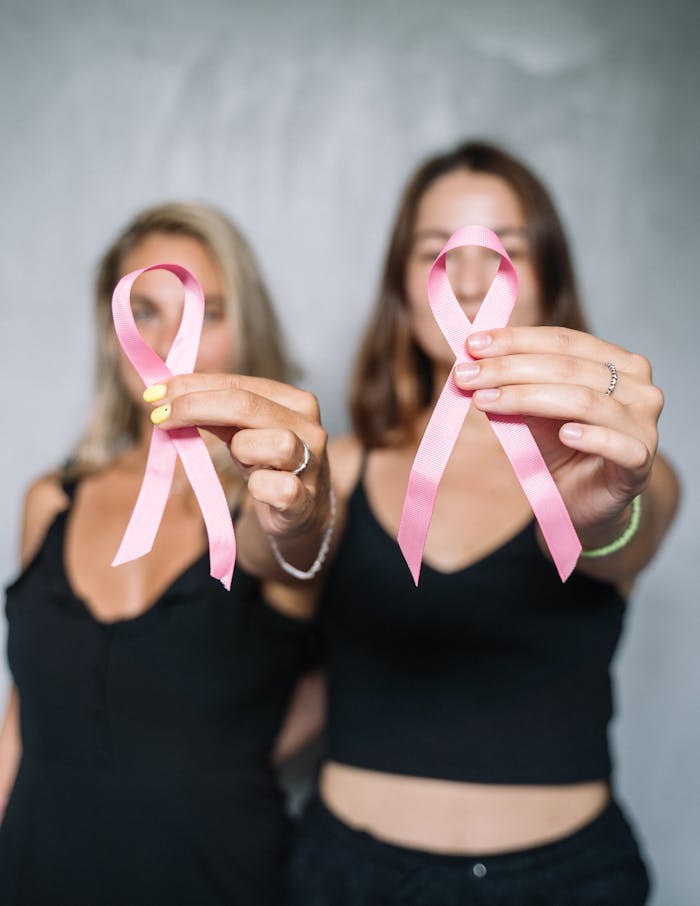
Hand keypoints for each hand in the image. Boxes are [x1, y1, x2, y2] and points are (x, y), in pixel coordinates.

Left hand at [144, 374, 329, 540]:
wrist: (299, 512)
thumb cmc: (266, 466)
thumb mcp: (241, 432)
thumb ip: (212, 411)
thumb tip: (163, 394)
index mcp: (295, 401)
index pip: (238, 383)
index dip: (192, 386)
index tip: (155, 393)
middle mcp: (309, 427)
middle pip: (247, 405)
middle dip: (196, 407)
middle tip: (160, 416)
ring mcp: (313, 463)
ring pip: (274, 443)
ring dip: (243, 450)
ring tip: (241, 460)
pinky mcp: (307, 500)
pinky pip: (281, 488)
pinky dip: (261, 487)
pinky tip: (257, 488)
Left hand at [453, 326, 663, 543]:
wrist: (583, 502)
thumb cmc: (561, 450)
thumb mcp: (533, 411)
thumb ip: (514, 385)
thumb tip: (471, 362)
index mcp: (618, 362)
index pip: (563, 341)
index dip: (516, 340)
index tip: (472, 344)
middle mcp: (639, 387)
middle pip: (568, 368)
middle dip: (509, 368)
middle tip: (465, 375)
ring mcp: (644, 423)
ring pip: (584, 400)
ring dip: (528, 398)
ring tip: (486, 401)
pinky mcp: (640, 460)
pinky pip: (617, 444)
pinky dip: (589, 436)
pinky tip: (564, 435)